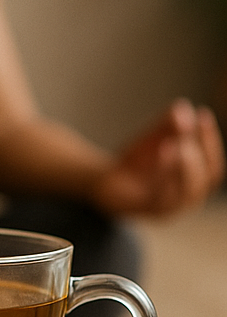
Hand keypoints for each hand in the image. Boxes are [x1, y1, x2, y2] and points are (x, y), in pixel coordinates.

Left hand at [92, 99, 224, 217]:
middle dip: (197, 153)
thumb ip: (167, 126)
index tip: (203, 114)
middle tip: (185, 130)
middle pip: (204, 179)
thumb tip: (182, 107)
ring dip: (183, 167)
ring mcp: (166, 208)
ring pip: (185, 192)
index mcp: (194, 183)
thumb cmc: (135, 163)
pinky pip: (160, 196)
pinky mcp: (144, 210)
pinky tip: (162, 153)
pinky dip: (163, 173)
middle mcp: (186, 199)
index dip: (210, 140)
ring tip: (175, 144)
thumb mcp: (153, 140)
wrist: (103, 182)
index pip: (213, 166)